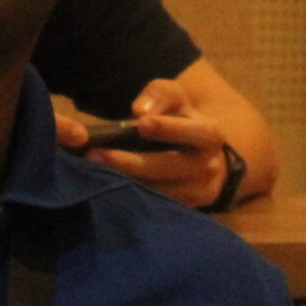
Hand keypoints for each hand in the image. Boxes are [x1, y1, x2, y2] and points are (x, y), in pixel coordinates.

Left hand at [51, 79, 230, 208]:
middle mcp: (209, 167)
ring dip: (126, 183)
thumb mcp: (175, 99)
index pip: (197, 132)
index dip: (170, 129)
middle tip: (98, 155)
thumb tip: (139, 111)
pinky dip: (131, 196)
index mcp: (210, 135)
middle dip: (133, 162)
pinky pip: (155, 205)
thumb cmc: (182, 121)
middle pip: (170, 167)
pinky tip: (107, 187)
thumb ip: (159, 96)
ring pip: (160, 191)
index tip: (142, 124)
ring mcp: (198, 192)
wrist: (203, 156)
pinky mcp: (184, 209)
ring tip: (94, 172)